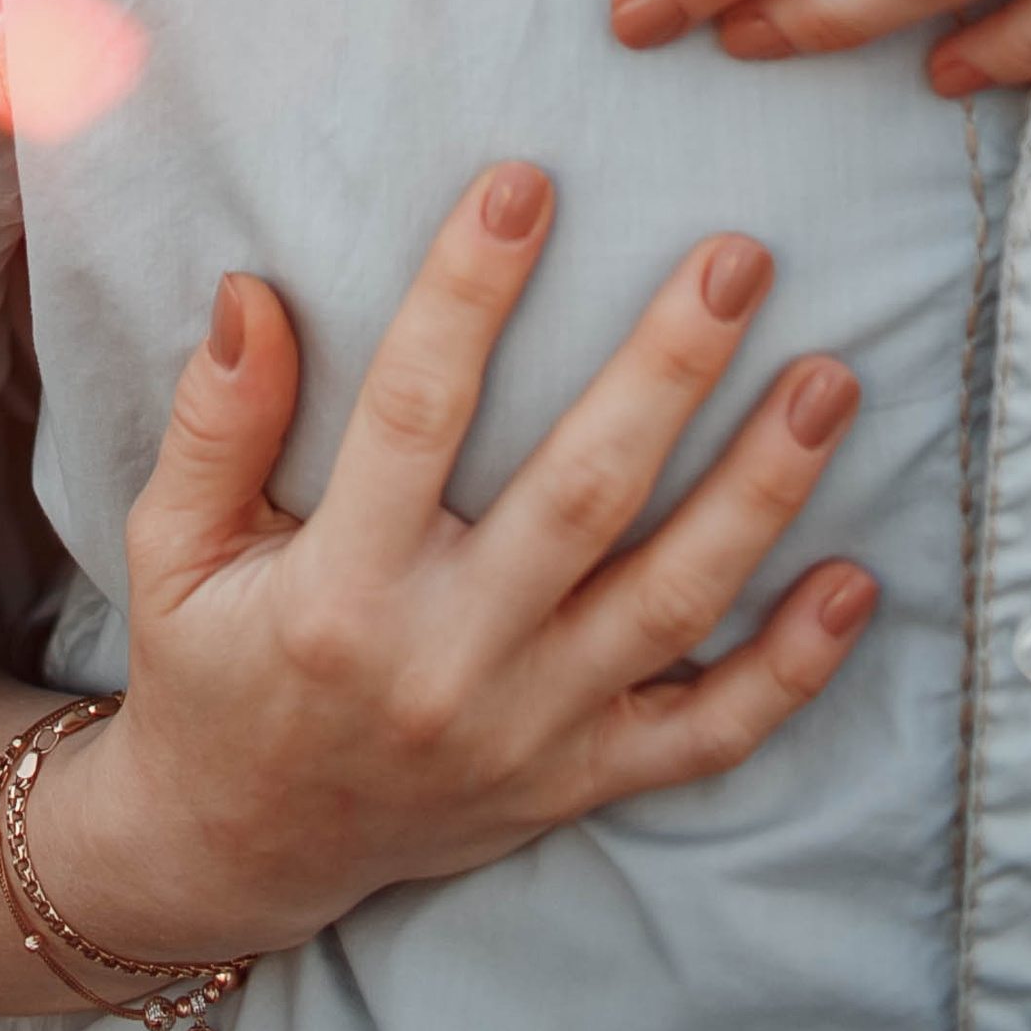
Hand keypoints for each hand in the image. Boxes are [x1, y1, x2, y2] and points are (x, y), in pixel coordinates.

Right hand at [32, 169, 872, 961]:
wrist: (242, 847)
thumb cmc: (211, 666)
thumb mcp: (173, 546)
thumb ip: (215, 421)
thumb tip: (251, 289)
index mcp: (341, 591)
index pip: (416, 412)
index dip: (469, 291)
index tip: (525, 183)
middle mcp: (447, 663)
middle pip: (584, 495)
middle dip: (669, 368)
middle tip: (738, 259)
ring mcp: (529, 731)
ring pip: (670, 600)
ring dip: (762, 490)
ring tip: (831, 382)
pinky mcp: (578, 782)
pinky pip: (706, 733)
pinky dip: (790, 667)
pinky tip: (856, 582)